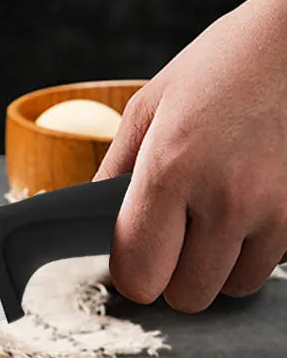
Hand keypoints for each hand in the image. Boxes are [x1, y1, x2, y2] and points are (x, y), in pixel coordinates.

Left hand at [96, 0, 286, 311]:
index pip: (138, 275)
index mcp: (171, 170)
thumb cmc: (227, 62)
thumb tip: (90, 218)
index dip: (132, 273)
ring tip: (217, 220)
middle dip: (174, 277)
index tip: (136, 256)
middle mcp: (226, 198)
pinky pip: (272, 263)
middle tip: (176, 241)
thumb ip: (115, 170)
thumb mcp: (152, 105)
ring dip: (220, 266)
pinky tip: (253, 207)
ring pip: (233, 287)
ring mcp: (277, 209)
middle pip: (186, 296)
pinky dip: (257, 248)